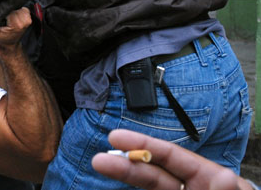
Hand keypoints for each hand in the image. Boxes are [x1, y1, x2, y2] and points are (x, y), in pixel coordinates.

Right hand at [0, 3, 30, 51]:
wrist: (7, 45)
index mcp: (16, 25)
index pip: (9, 9)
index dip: (2, 10)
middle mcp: (24, 22)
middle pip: (14, 7)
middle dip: (7, 10)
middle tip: (3, 18)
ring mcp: (28, 21)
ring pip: (18, 7)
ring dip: (12, 11)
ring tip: (7, 18)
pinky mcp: (28, 19)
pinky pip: (22, 9)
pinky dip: (16, 11)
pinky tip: (12, 17)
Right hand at [91, 129, 252, 189]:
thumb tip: (224, 178)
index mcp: (213, 183)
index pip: (174, 158)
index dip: (144, 145)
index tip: (116, 139)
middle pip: (155, 176)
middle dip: (127, 167)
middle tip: (99, 161)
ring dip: (127, 183)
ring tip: (103, 172)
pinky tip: (119, 189)